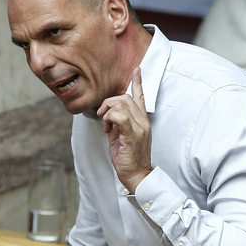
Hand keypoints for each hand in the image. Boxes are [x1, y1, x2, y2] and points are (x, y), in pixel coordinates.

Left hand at [97, 67, 153, 193]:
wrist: (138, 175)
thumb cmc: (130, 159)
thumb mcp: (121, 138)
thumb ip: (117, 124)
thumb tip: (108, 117)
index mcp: (142, 121)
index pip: (140, 97)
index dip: (138, 83)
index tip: (136, 70)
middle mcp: (143, 122)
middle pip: (125, 98)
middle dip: (109, 102)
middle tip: (102, 115)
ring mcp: (139, 127)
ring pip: (122, 104)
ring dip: (108, 112)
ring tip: (105, 125)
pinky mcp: (132, 134)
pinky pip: (120, 116)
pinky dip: (110, 118)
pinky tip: (108, 128)